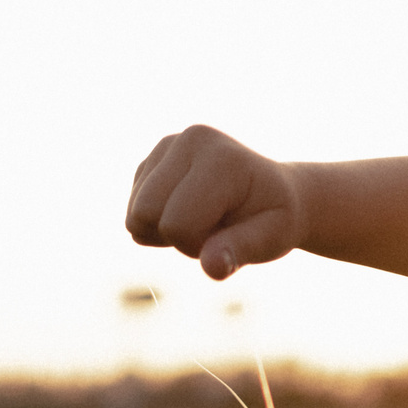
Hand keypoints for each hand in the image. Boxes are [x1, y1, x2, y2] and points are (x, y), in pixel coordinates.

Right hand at [126, 124, 306, 279]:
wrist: (275, 193)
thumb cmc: (275, 218)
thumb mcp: (271, 238)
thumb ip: (241, 251)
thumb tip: (212, 267)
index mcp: (223, 159)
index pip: (177, 223)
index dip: (195, 244)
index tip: (227, 234)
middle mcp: (193, 139)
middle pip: (144, 213)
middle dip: (174, 236)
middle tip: (212, 228)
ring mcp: (168, 145)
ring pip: (134, 213)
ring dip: (163, 230)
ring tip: (202, 218)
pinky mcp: (152, 158)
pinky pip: (132, 208)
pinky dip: (155, 221)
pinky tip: (186, 211)